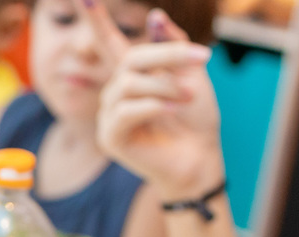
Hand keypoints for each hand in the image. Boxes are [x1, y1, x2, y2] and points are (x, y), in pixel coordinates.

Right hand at [93, 7, 220, 198]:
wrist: (199, 157)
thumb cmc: (195, 119)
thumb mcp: (191, 73)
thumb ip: (173, 44)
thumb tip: (154, 16)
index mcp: (132, 75)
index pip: (109, 43)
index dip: (96, 21)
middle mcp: (116, 93)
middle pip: (131, 59)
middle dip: (167, 55)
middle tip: (202, 56)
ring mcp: (109, 116)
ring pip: (129, 84)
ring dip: (164, 85)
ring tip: (188, 96)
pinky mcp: (110, 138)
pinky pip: (124, 111)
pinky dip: (152, 105)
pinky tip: (171, 109)